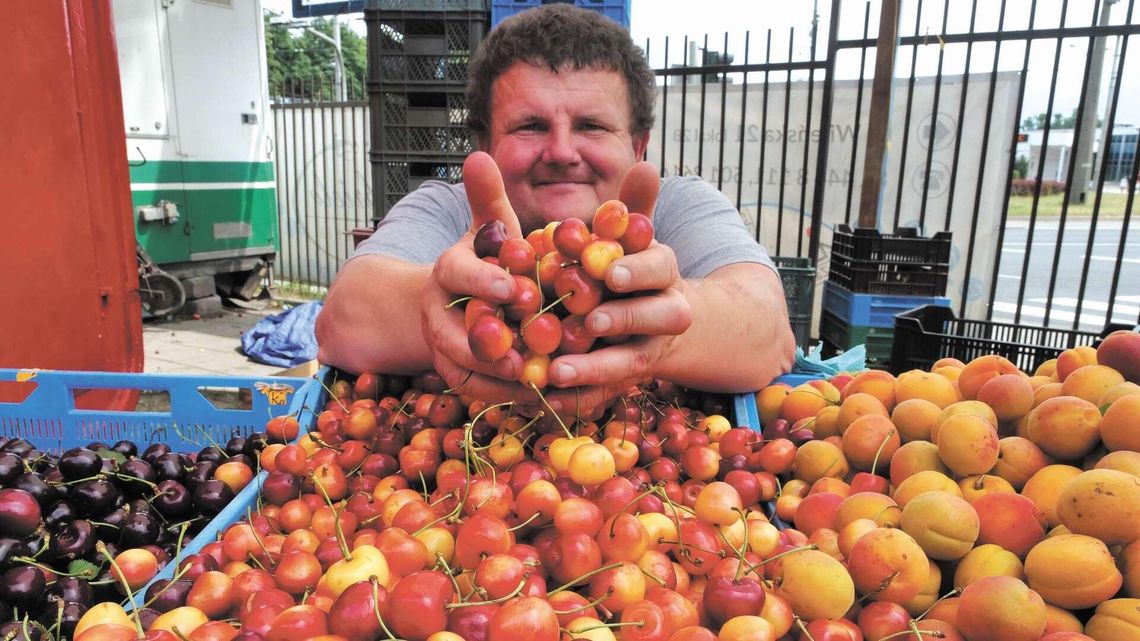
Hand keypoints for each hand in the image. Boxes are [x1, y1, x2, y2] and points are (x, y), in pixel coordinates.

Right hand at [420, 153, 535, 404]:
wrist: (449, 305)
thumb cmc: (485, 262)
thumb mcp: (489, 231)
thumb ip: (490, 200)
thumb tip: (479, 155)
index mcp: (447, 270)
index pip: (458, 273)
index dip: (484, 281)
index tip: (515, 288)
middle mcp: (438, 310)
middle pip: (456, 332)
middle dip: (491, 343)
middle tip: (528, 352)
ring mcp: (442, 348)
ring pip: (466, 368)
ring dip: (502, 377)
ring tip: (541, 380)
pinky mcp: (454, 378)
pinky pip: (477, 392)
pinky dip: (508, 396)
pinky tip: (544, 397)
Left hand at [544, 163, 693, 414]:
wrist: (661, 329)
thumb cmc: (631, 272)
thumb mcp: (633, 240)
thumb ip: (633, 209)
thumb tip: (646, 165)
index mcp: (664, 273)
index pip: (662, 265)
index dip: (639, 269)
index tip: (611, 270)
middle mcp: (665, 313)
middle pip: (662, 316)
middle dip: (628, 317)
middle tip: (591, 319)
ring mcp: (648, 352)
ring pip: (632, 363)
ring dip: (596, 367)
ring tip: (556, 371)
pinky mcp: (625, 383)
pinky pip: (606, 394)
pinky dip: (578, 397)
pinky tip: (545, 398)